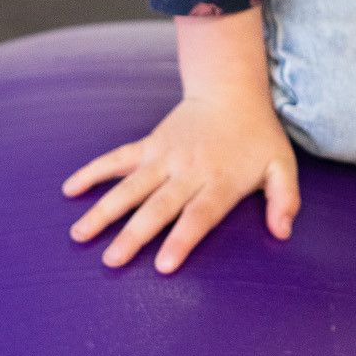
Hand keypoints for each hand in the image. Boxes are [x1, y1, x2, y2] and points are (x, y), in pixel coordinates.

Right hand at [62, 91, 300, 272]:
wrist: (231, 91)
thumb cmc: (257, 135)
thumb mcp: (282, 165)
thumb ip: (284, 199)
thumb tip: (283, 233)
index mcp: (220, 181)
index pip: (198, 215)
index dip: (181, 239)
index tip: (162, 265)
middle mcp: (188, 171)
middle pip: (158, 207)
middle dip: (134, 234)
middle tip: (111, 261)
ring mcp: (165, 156)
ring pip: (130, 186)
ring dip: (104, 210)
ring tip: (79, 235)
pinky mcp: (150, 145)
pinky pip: (118, 159)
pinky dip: (94, 172)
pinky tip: (71, 189)